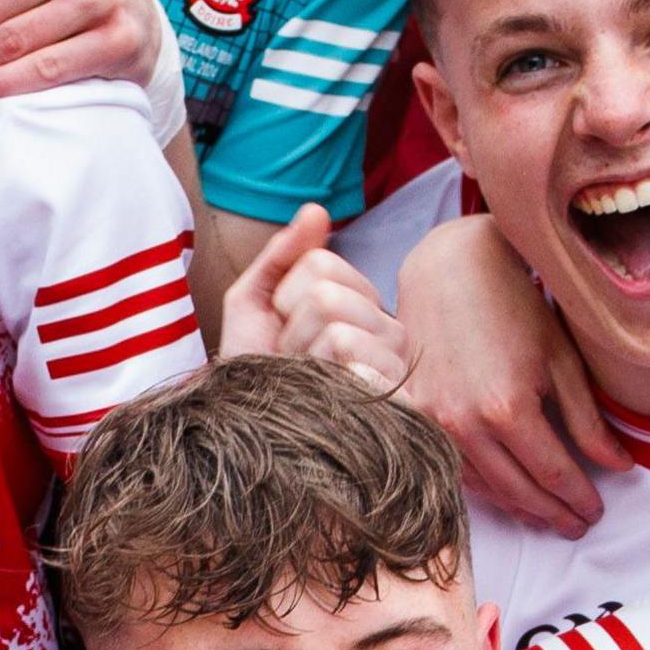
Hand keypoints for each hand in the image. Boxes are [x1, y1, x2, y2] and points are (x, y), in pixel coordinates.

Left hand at [223, 208, 408, 389]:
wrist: (255, 441)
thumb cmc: (258, 377)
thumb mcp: (253, 306)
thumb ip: (282, 256)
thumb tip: (317, 209)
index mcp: (360, 301)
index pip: (320, 263)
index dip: (284, 297)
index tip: (281, 330)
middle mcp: (387, 329)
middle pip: (327, 295)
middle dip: (291, 333)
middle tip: (293, 364)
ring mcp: (396, 367)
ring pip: (338, 332)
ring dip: (303, 365)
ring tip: (308, 385)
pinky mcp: (396, 405)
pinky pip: (357, 369)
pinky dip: (329, 386)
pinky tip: (331, 405)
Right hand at [397, 215, 621, 536]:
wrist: (447, 270)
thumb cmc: (512, 304)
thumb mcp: (561, 359)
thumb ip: (588, 420)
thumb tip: (618, 466)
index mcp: (507, 408)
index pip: (554, 474)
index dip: (579, 499)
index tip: (596, 512)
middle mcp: (465, 424)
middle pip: (519, 491)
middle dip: (554, 514)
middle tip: (578, 525)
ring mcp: (435, 424)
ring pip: (484, 488)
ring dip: (519, 508)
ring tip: (548, 517)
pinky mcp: (416, 418)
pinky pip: (455, 469)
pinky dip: (486, 488)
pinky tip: (509, 493)